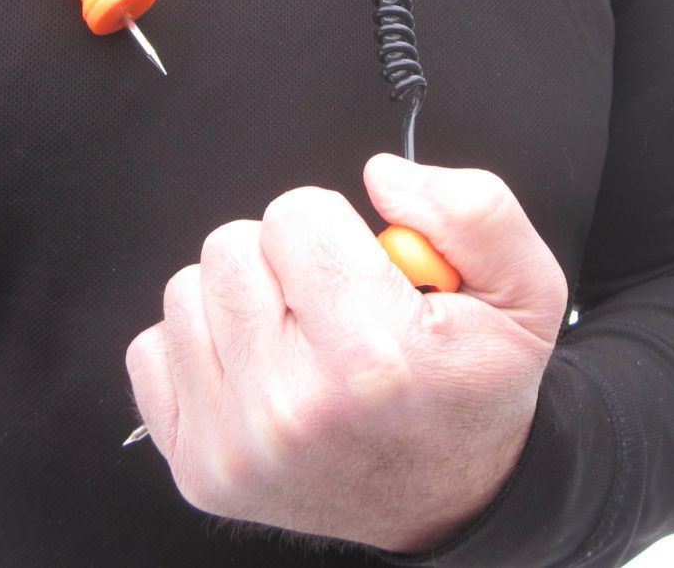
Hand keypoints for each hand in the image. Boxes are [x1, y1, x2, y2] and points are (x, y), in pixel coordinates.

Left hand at [125, 154, 567, 552]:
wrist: (448, 497)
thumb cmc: (470, 392)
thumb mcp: (523, 293)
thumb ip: (472, 211)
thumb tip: (382, 176)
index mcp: (374, 357)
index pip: (294, 214)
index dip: (330, 228)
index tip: (359, 269)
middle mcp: (293, 408)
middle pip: (230, 246)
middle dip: (280, 258)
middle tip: (328, 304)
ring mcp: (235, 444)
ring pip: (186, 291)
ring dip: (239, 300)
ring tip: (296, 335)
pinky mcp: (197, 465)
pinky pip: (150, 350)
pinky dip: (200, 347)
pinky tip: (255, 368)